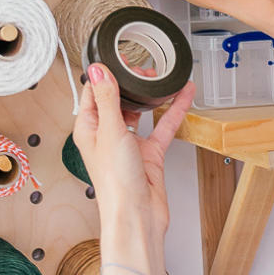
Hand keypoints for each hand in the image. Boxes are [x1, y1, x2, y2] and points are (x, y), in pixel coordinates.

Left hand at [73, 62, 195, 261]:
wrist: (138, 216)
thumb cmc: (116, 184)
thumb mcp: (111, 132)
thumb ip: (108, 99)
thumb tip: (97, 70)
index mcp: (89, 130)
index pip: (93, 94)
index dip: (104, 75)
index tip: (116, 58)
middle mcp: (108, 135)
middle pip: (117, 100)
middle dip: (130, 82)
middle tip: (143, 66)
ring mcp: (130, 144)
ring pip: (141, 112)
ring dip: (151, 95)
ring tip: (161, 76)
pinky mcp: (150, 153)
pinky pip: (163, 126)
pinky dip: (173, 110)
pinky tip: (183, 95)